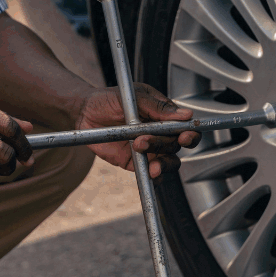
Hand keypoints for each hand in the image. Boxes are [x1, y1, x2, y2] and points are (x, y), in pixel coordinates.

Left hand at [74, 84, 200, 178]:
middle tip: (143, 140)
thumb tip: (185, 115)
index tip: (184, 136)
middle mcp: (160, 133)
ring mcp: (149, 149)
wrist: (86, 113)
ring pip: (168, 162)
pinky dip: (155, 179)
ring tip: (148, 161)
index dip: (189, 133)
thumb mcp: (134, 97)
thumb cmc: (109, 99)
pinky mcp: (137, 162)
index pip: (186, 126)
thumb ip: (158, 107)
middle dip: (162, 145)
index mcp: (164, 115)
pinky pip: (151, 174)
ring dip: (162, 164)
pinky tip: (150, 175)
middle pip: (175, 145)